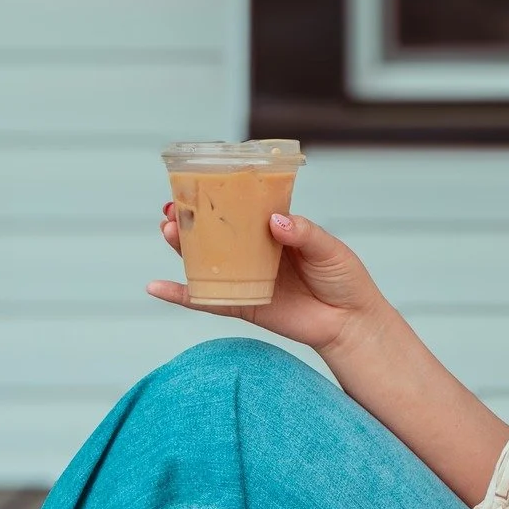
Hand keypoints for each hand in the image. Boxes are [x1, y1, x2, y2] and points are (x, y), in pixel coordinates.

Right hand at [148, 207, 384, 355]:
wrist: (351, 322)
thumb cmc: (344, 279)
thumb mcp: (328, 248)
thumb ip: (303, 233)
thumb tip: (274, 222)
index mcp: (274, 232)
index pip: (240, 210)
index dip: (217, 199)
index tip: (193, 185)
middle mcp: (255, 253)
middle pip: (215, 235)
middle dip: (190, 221)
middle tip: (170, 210)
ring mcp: (246, 279)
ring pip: (206, 262)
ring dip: (181, 249)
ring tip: (166, 232)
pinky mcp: (243, 306)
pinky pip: (207, 301)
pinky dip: (181, 295)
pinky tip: (157, 288)